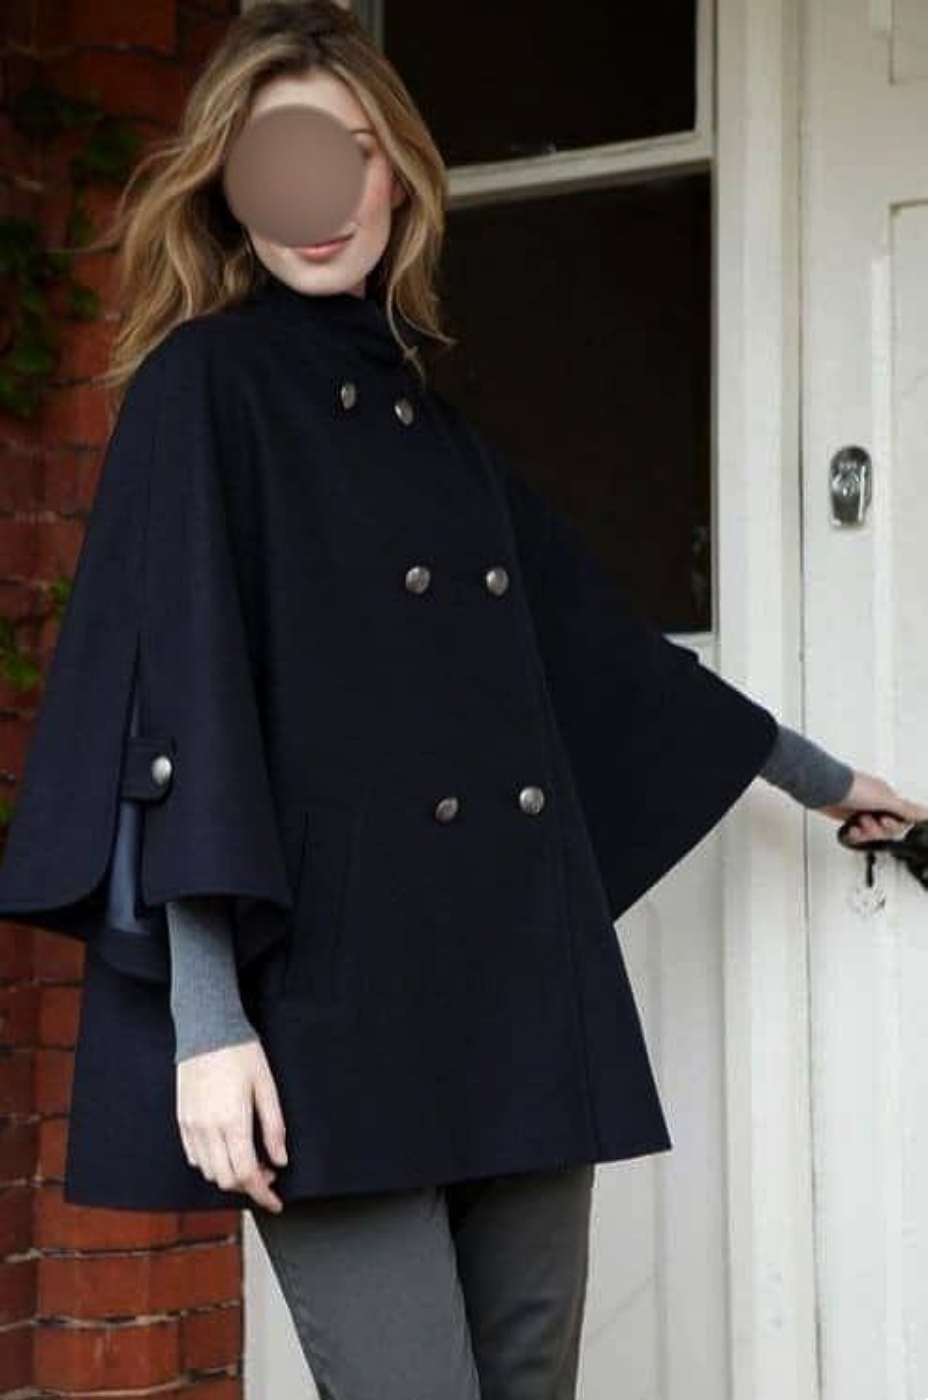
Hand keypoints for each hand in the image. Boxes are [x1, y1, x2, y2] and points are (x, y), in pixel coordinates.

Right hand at [176, 1037, 288, 1212]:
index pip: (246, 1175)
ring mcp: (191, 1126)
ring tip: (250, 1157)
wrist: (205, 1028)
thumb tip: (280, 1160)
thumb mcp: (267, 1086)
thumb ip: (274, 1127)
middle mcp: (207, 1129)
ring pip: (209, 1172)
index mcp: (232, 1122)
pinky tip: (228, 1148)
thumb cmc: (240, 1052)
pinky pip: (194, 1156)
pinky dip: (212, 1163)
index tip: (275, 1202)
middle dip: (249, 1185)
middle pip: (226, 1180)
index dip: (263, 1195)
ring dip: (230, 1174)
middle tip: (268, 1172)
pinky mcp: (182, 1120)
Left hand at [816, 769, 927, 843]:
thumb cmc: (852, 787)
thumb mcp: (884, 799)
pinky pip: (858, 832)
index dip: (894, 826)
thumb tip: (925, 813)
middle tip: (869, 821)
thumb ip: (906, 809)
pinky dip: (855, 834)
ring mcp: (862, 810)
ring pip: (872, 832)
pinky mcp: (848, 817)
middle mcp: (876, 803)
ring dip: (866, 832)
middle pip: (886, 829)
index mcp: (887, 797)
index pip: (901, 819)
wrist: (825, 789)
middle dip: (878, 830)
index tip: (885, 822)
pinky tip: (852, 829)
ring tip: (858, 824)